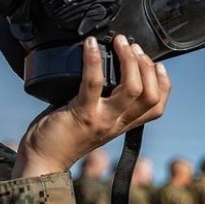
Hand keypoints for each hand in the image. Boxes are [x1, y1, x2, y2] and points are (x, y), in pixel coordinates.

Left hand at [13, 35, 170, 177]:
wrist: (41, 161)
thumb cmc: (60, 136)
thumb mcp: (90, 119)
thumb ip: (100, 101)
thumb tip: (100, 69)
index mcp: (121, 125)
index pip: (156, 107)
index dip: (164, 84)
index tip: (158, 64)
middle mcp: (115, 124)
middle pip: (149, 95)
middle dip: (146, 65)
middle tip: (132, 46)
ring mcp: (100, 120)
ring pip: (131, 89)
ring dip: (128, 60)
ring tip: (120, 42)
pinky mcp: (81, 114)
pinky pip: (94, 83)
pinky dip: (93, 60)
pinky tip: (90, 45)